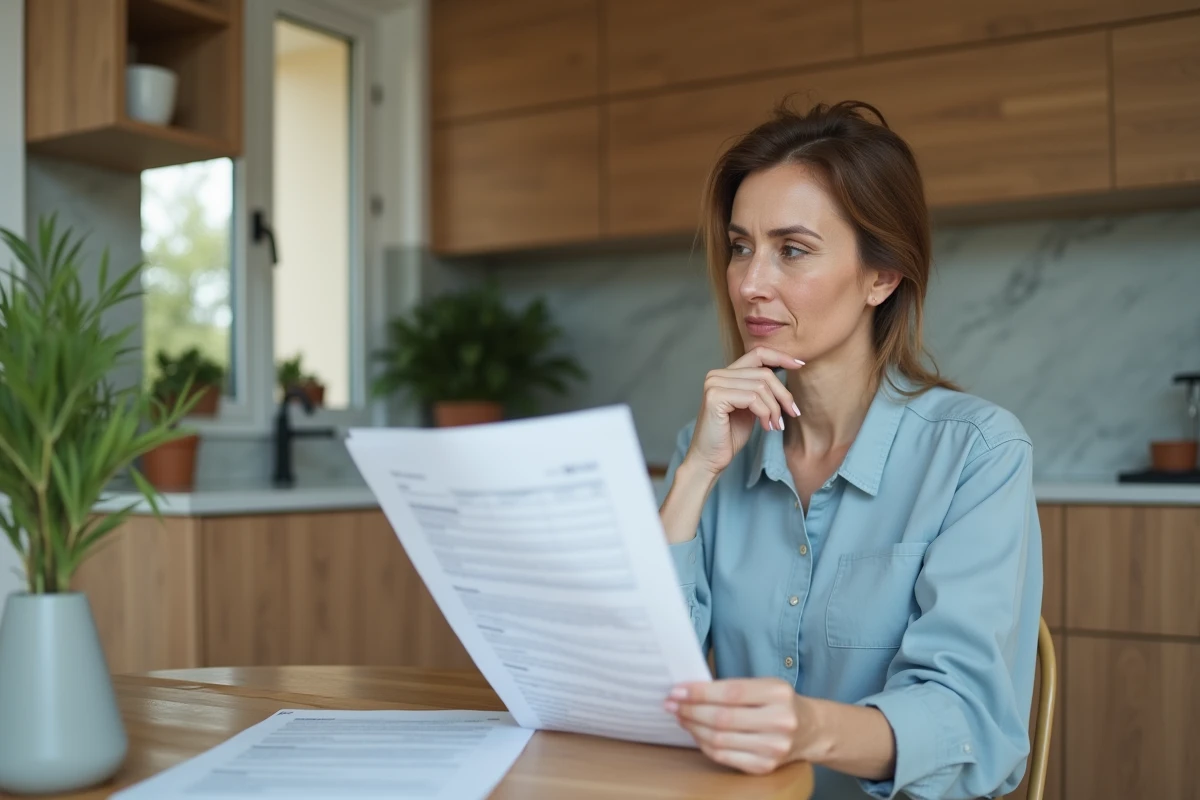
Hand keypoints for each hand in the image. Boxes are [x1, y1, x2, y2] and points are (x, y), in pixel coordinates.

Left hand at [665, 678, 810, 774]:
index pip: (730, 693)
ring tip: (681, 717)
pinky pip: (724, 756)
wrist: (811, 730)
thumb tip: (688, 691)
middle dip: (690, 711)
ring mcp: (774, 748)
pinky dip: (704, 744)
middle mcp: (780, 722)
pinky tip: (696, 733)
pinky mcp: (765, 766)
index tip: (676, 691)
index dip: (699, 693)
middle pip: (722, 719)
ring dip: (693, 728)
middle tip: (671, 704)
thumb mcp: (764, 685)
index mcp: (778, 694)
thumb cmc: (780, 703)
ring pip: (720, 740)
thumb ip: (732, 687)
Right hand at [685, 347, 804, 476]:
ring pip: (760, 387)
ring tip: (776, 425)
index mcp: (725, 374)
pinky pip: (753, 399)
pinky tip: (766, 426)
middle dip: (783, 394)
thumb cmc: (730, 435)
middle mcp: (717, 374)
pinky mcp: (715, 397)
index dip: (781, 357)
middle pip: (764, 373)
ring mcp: (714, 384)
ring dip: (775, 408)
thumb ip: (760, 389)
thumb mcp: (751, 407)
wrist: (710, 459)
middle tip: (792, 413)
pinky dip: (765, 413)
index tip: (800, 365)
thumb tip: (785, 372)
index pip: (758, 353)